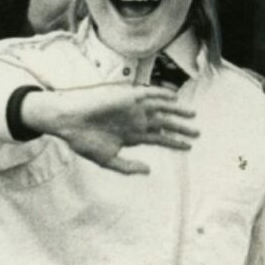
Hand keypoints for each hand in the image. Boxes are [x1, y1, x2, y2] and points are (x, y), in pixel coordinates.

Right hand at [23, 84, 200, 174]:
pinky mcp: (127, 97)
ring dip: (176, 111)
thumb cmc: (82, 141)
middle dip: (180, 128)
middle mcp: (134, 121)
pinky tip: (174, 98)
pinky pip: (148, 94)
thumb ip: (127, 166)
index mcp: (130, 135)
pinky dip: (162, 95)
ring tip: (192, 115)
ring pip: (160, 109)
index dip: (173, 142)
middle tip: (197, 132)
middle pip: (163, 124)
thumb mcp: (106, 160)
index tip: (187, 146)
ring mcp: (131, 109)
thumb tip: (148, 171)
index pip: (157, 137)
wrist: (67, 121)